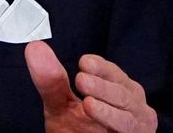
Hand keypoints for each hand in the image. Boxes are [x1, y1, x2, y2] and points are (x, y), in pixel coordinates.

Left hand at [25, 41, 156, 131]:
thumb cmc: (78, 130)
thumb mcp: (61, 105)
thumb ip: (51, 81)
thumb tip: (35, 48)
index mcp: (118, 88)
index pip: (112, 72)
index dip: (100, 66)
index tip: (84, 62)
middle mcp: (132, 103)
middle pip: (121, 89)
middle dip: (101, 85)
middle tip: (81, 80)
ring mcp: (137, 122)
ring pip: (126, 107)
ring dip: (106, 99)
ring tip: (87, 100)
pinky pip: (127, 126)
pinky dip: (110, 117)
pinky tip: (93, 108)